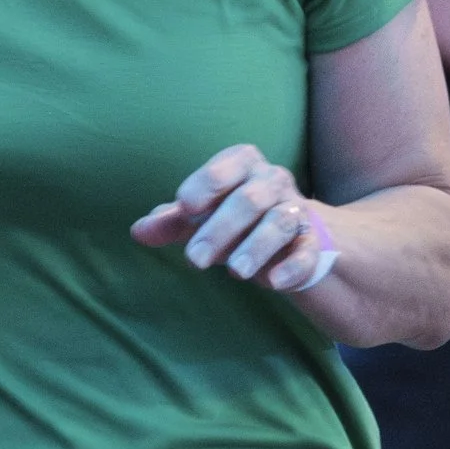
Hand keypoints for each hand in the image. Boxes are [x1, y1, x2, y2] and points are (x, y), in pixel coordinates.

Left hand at [132, 145, 339, 297]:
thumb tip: (137, 231)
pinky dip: (294, 266)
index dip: (208, 182)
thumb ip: (171, 222)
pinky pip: (308, 250)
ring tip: (235, 272)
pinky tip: (275, 283)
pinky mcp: (312, 242)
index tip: (185, 206)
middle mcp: (273, 181)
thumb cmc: (234, 219)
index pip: (228, 166)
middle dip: (221, 228)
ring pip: (280, 222)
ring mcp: (296, 210)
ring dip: (257, 246)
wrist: (287, 238)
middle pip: (250, 199)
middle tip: (194, 260)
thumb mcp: (200, 217)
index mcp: (244, 165)